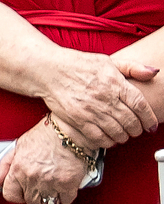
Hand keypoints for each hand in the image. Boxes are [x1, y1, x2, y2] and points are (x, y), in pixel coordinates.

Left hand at [0, 117, 87, 203]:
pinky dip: (66, 194)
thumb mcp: (19, 145)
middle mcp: (33, 178)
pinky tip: (65, 184)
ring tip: (53, 184)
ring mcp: (50, 183)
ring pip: (48, 203)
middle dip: (35, 194)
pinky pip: (65, 200)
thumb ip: (5, 164)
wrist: (72, 128)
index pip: (10, 194)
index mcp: (18, 169)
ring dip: (51, 196)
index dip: (17, 194)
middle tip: (41, 184)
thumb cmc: (47, 134)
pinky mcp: (68, 184)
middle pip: (31, 201)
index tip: (22, 192)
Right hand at [41, 50, 159, 148]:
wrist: (51, 71)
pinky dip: (107, 142)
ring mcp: (91, 111)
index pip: (139, 103)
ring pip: (116, 131)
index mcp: (115, 82)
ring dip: (123, 137)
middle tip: (137, 131)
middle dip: (137, 129)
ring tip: (124, 135)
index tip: (151, 125)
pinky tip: (109, 139)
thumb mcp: (109, 61)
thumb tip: (153, 72)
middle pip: (130, 120)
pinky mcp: (78, 120)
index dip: (148, 117)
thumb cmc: (80, 65)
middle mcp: (105, 97)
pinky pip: (98, 137)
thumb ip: (133, 67)